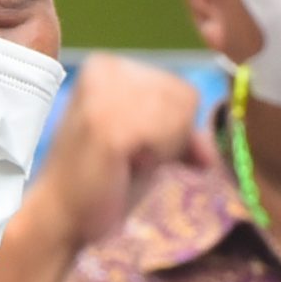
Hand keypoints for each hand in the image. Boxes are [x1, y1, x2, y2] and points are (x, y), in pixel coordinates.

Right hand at [27, 54, 208, 253]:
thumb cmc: (103, 180)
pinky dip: (158, 156)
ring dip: (163, 147)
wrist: (60, 216)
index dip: (174, 125)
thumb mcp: (147, 141)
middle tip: (132, 157)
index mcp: (108, 65)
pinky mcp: (108, 124)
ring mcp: (104, 93)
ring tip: (127, 159)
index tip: (141, 139)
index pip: (180, 86)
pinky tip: (127, 165)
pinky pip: (169, 133)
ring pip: (180, 112)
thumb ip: (181, 125)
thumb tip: (220, 126)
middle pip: (183, 96)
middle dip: (171, 136)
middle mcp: (105, 67)